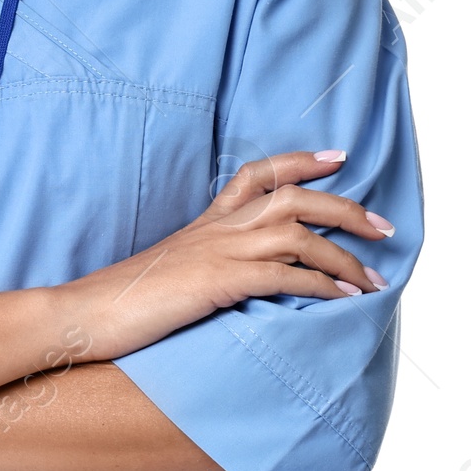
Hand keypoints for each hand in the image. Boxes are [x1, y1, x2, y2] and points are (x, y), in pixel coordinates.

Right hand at [59, 150, 391, 363]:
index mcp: (206, 222)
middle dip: (345, 207)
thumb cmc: (124, 301)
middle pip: (293, 198)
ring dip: (344, 255)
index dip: (300, 161)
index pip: (257, 175)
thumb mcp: (171, 272)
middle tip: (383, 226)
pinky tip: (341, 299)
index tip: (338, 157)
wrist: (87, 313)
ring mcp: (218, 251)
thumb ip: (206, 266)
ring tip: (374, 278)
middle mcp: (217, 228)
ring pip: (297, 234)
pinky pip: (284, 275)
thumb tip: (237, 280)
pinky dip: (320, 284)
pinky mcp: (219, 281)